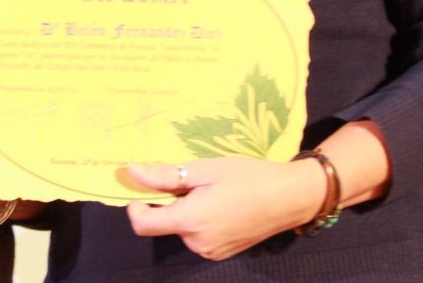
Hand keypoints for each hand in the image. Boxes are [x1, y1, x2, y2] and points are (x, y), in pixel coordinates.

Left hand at [122, 157, 325, 260]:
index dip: (136, 206)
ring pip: (182, 229)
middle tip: (191, 181)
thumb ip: (165, 175)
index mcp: (190, 221)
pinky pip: (199, 236)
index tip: (145, 189)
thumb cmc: (247, 177)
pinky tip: (220, 204)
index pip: (142, 224)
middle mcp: (197, 243)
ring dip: (186, 211)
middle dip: (169, 203)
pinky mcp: (223, 253)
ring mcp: (211, 252)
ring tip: (210, 191)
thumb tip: (132, 173)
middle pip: (164, 224)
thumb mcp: (205, 170)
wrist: (290, 197)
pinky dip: (199, 221)